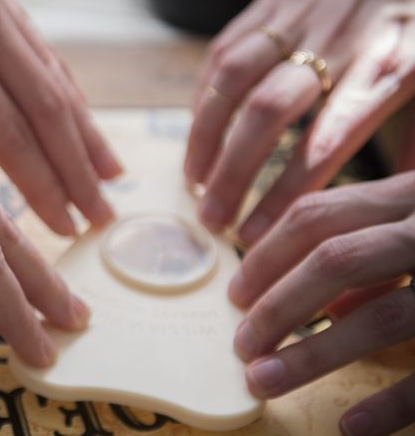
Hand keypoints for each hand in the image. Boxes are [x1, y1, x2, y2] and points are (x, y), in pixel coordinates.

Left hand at [0, 0, 120, 235]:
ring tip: (109, 178)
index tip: (61, 224)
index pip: (1, 126)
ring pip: (52, 72)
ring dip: (83, 130)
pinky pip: (39, 43)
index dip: (37, 180)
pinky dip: (66, 86)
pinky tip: (80, 117)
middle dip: (74, 168)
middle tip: (101, 219)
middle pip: (42, 105)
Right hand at [185, 0, 414, 241]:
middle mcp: (333, 43)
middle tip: (213, 220)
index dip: (286, 192)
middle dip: (234, 173)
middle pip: (268, 114)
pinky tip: (196, 133)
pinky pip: (221, 54)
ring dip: (204, 137)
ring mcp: (293, 20)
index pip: (326, 141)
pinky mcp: (265, 6)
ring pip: (231, 81)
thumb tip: (403, 211)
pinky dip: (202, 98)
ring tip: (192, 182)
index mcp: (384, 68)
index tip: (257, 235)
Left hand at [228, 173, 414, 435]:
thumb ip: (377, 246)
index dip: (265, 254)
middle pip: (335, 259)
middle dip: (275, 305)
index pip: (319, 214)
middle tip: (241, 345)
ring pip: (381, 316)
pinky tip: (351, 427)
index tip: (234, 293)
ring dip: (312, 355)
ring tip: (263, 381)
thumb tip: (324, 301)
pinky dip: (394, 402)